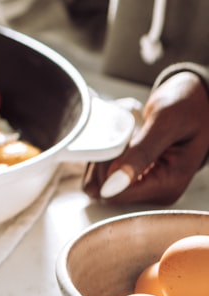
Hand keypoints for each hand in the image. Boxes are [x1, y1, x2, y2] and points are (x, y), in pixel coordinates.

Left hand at [83, 71, 208, 204]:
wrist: (195, 101)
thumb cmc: (187, 107)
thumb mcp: (165, 124)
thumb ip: (140, 154)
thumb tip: (111, 186)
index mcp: (168, 186)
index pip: (114, 194)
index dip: (104, 169)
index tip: (115, 142)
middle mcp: (156, 194)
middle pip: (103, 190)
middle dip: (102, 163)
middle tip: (119, 137)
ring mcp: (145, 187)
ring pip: (100, 182)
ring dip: (102, 158)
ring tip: (123, 137)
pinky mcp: (136, 179)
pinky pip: (105, 174)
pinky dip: (104, 157)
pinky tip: (120, 142)